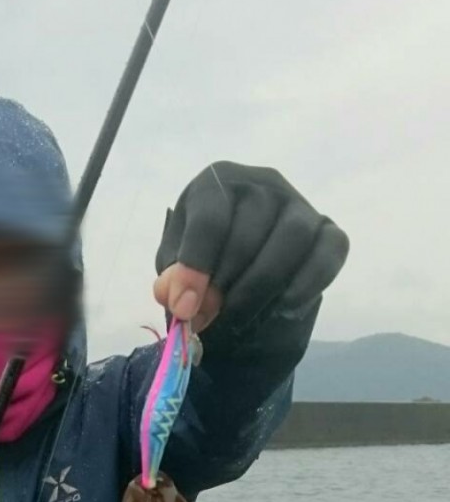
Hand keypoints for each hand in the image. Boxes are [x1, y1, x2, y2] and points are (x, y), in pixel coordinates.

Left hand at [153, 162, 348, 335]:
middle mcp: (263, 184)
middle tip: (209, 319)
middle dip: (225, 288)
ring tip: (240, 318)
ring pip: (291, 240)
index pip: (210, 220)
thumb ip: (173, 278)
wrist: (242, 258)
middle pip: (248, 235)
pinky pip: (329, 254)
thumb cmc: (204, 254)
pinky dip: (307, 285)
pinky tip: (283, 308)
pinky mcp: (329, 230)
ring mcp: (300, 204)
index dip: (196, 269)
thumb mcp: (177, 262)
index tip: (186, 309)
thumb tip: (176, 298)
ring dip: (262, 288)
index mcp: (217, 182)